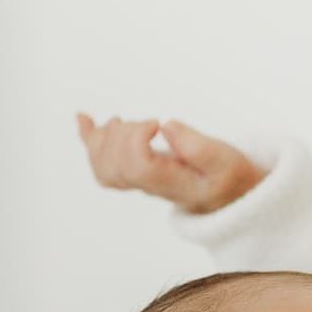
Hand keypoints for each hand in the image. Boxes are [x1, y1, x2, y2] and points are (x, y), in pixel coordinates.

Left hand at [75, 113, 264, 213]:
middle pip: (115, 168)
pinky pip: (101, 161)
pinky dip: (89, 137)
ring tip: (122, 122)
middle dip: (122, 136)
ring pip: (103, 168)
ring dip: (103, 138)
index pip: (137, 168)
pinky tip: (83, 118)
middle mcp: (151, 187)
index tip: (156, 123)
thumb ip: (200, 147)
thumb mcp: (227, 161)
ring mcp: (139, 182)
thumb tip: (167, 126)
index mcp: (172, 185)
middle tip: (148, 124)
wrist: (228, 193)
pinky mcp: (134, 171)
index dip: (137, 139)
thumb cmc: (227, 175)